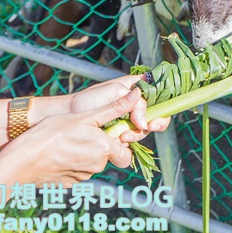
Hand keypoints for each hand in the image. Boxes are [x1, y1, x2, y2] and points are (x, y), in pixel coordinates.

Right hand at [0, 91, 143, 186]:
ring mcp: (82, 177)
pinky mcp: (68, 184)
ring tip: (66, 140)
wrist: (22, 161)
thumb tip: (137, 96)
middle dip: (99, 145)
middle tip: (82, 132)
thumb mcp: (84, 116)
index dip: (119, 141)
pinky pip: (76, 171)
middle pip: (107, 155)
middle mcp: (97, 167)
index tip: (107, 131)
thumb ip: (113, 109)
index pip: (125, 152)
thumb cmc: (52, 134)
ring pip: (91, 162)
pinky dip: (71, 162)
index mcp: (104, 149)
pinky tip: (58, 153)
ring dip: (85, 152)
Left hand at [42, 76, 170, 142]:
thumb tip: (146, 122)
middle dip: (152, 124)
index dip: (163, 106)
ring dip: (136, 135)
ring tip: (122, 136)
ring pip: (143, 130)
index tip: (156, 117)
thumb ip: (135, 103)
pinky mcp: (120, 134)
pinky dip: (127, 143)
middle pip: (156, 115)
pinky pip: (131, 140)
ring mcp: (128, 120)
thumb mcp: (115, 91)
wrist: (68, 117)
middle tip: (144, 128)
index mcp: (136, 89)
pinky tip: (118, 142)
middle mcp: (134, 104)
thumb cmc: (88, 99)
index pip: (159, 95)